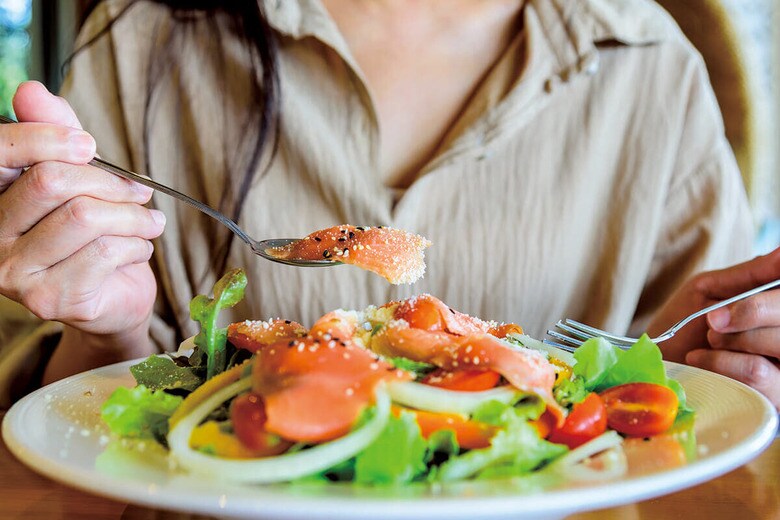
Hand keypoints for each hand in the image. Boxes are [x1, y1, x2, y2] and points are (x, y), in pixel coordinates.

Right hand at [0, 82, 164, 380]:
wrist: (113, 299)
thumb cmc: (94, 235)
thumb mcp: (79, 178)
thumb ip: (55, 133)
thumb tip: (30, 89)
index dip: (46, 137)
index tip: (89, 145)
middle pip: (51, 182)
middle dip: (109, 182)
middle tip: (139, 190)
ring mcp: (17, 274)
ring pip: (85, 217)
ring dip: (133, 216)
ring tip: (149, 222)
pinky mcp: (52, 299)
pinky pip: (107, 252)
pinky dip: (138, 244)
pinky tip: (140, 249)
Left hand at [649, 248, 779, 409]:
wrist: (655, 365)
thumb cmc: (683, 323)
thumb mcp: (710, 289)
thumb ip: (751, 274)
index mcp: (775, 305)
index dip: (767, 299)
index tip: (733, 301)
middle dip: (750, 312)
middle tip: (713, 320)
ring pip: (777, 343)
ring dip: (731, 339)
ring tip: (708, 340)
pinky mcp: (773, 396)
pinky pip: (758, 372)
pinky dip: (720, 361)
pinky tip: (701, 359)